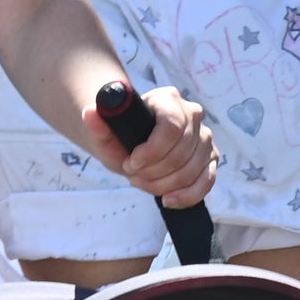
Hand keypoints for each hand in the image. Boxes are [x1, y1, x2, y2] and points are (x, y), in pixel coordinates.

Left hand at [85, 84, 216, 207]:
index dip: (151, 151)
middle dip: (153, 172)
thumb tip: (89, 112)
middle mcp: (192, 114)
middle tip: (132, 174)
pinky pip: (207, 181)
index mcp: (168, 99)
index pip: (171, 127)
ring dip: (164, 185)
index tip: (131, 163)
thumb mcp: (106, 133)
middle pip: (180, 153)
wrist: (132, 142)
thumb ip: (97, 124)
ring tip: (143, 183)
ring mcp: (204, 136)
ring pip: (192, 170)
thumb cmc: (122, 134)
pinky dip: (187, 195)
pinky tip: (168, 200)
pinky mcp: (210, 157)